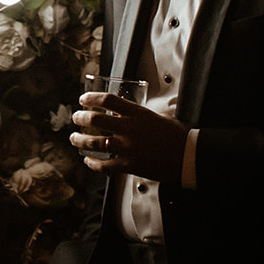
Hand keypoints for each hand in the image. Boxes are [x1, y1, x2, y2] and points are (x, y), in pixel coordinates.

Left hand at [69, 91, 188, 181]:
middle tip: (76, 118)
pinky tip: (88, 160)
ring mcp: (128, 148)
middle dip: (80, 117)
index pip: (108, 100)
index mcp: (138, 114)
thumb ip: (139, 115)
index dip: (91, 98)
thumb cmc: (178, 136)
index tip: (82, 99)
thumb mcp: (158, 117)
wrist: (189, 156)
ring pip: (94, 142)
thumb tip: (126, 113)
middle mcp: (130, 129)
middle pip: (95, 119)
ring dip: (80, 140)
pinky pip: (104, 165)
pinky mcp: (129, 165)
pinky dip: (92, 163)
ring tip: (74, 138)